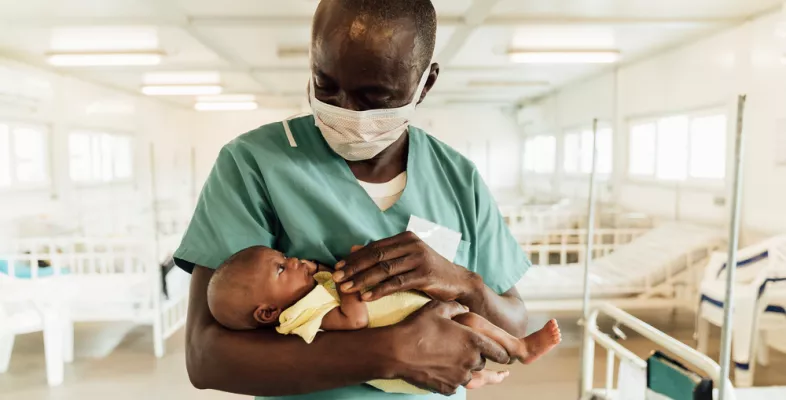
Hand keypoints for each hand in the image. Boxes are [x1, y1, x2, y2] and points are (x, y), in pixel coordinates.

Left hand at [333, 232, 477, 301]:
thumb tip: (353, 249)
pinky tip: (367, 297)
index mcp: (405, 238)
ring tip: (346, 289)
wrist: (459, 282)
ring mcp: (419, 259)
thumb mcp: (407, 258)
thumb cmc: (429, 271)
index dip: (354, 257)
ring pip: (384, 269)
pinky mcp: (425, 275)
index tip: (337, 267)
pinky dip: (379, 290)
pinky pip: (397, 283)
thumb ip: (384, 253)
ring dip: (362, 280)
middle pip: (376, 256)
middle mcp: (412, 245)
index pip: (374, 246)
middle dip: (354, 268)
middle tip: (336, 278)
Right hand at [384, 301, 510, 395]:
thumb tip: (465, 309)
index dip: (502, 353)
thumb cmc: (417, 327)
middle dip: (476, 356)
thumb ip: (457, 307)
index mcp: (473, 341)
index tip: (502, 354)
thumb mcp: (437, 309)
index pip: (500, 352)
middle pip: (482, 362)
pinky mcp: (447, 388)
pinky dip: (450, 377)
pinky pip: (455, 384)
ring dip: (463, 367)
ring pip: (469, 374)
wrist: (396, 351)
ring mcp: (459, 377)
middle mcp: (470, 361)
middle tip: (460, 348)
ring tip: (446, 358)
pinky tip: (439, 368)